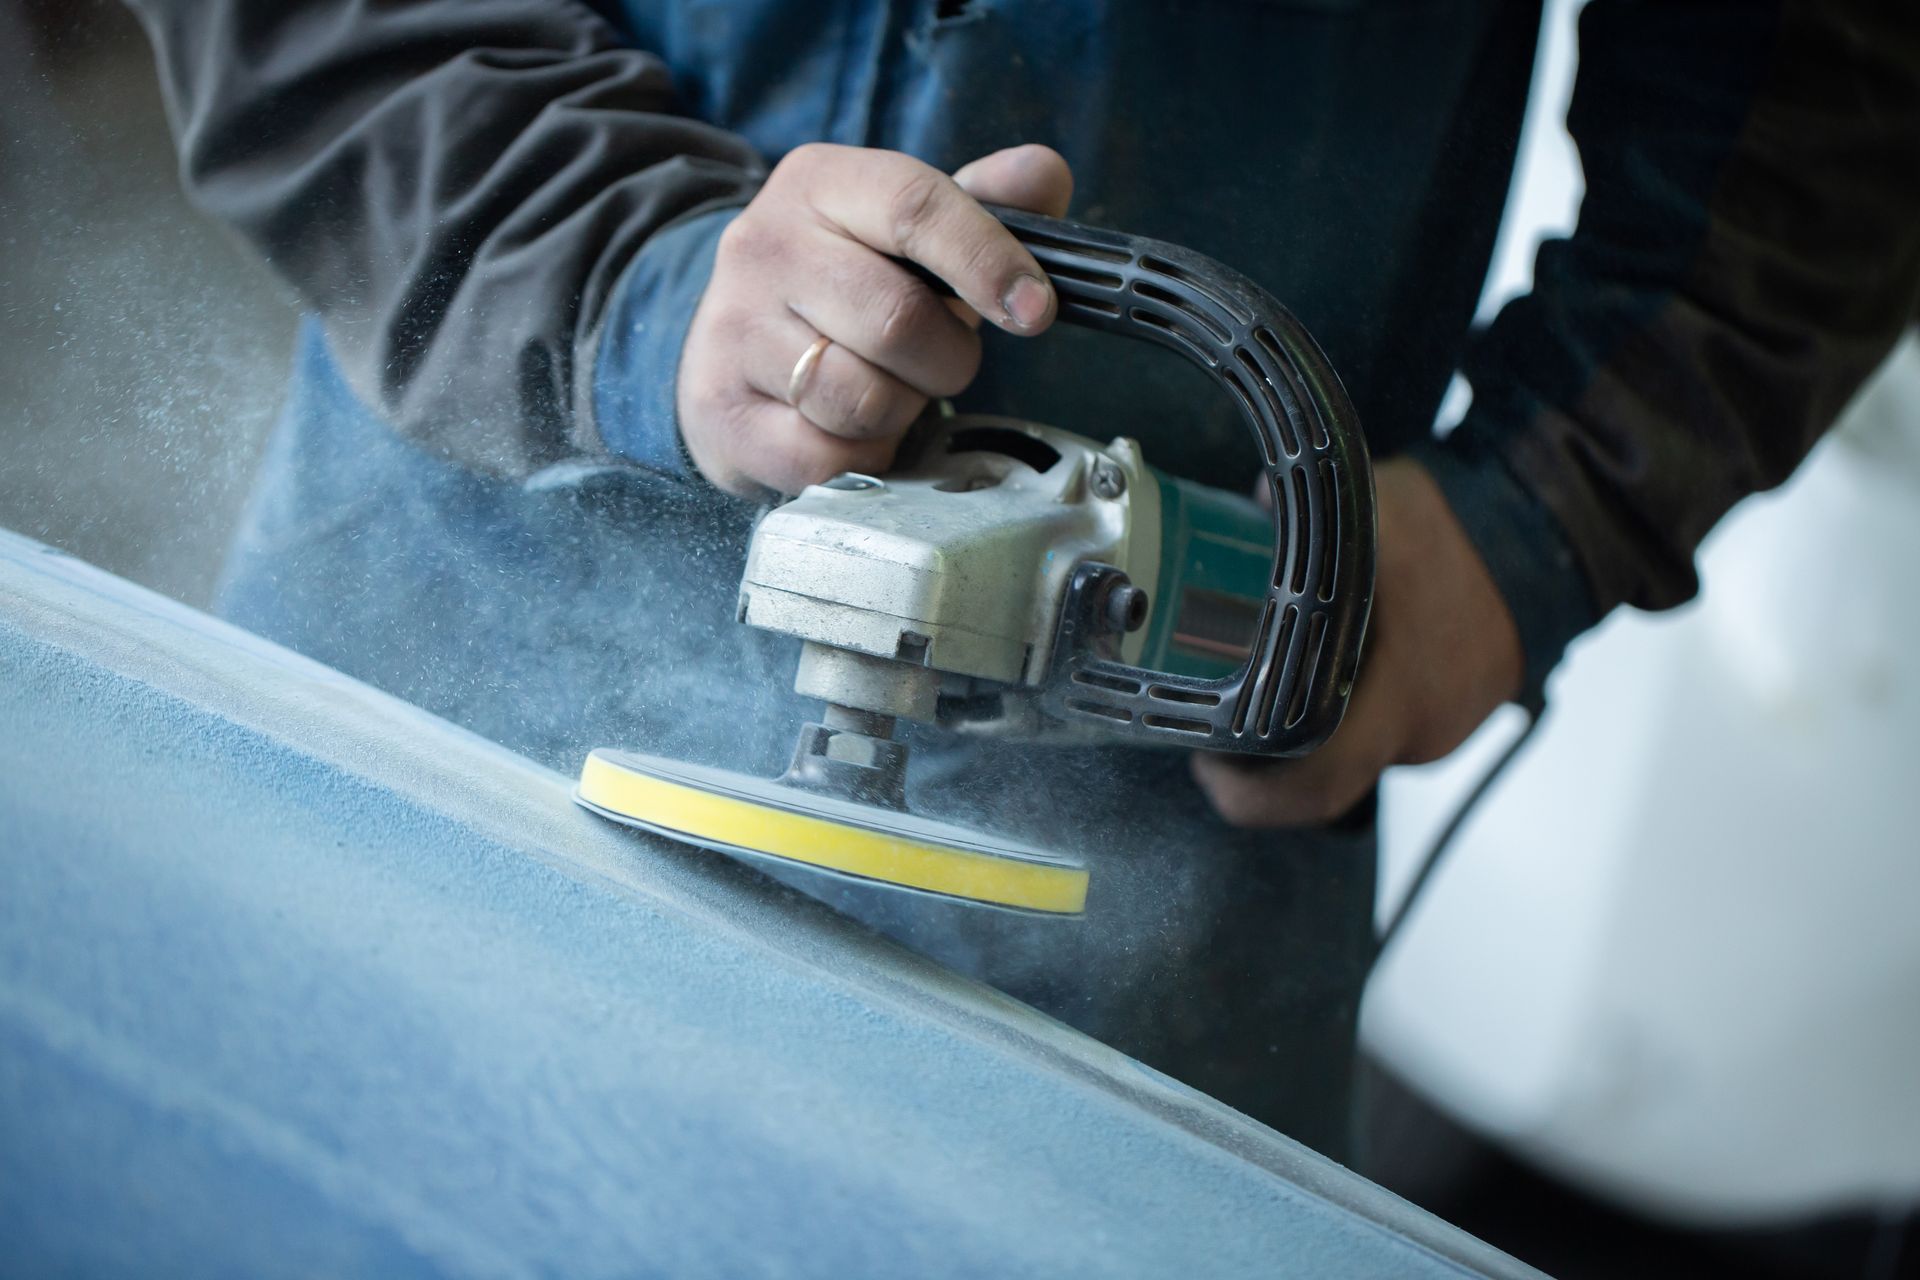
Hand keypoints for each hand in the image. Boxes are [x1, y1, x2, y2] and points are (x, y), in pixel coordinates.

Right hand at [676, 142, 1073, 495]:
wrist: (729, 343)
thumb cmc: (844, 285)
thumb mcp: (905, 229)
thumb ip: (983, 203)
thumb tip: (1042, 175)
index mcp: (820, 183)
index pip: (915, 207)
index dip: (988, 262)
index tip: (1035, 311)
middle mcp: (764, 246)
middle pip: (897, 320)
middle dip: (947, 359)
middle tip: (941, 361)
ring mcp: (733, 330)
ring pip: (862, 398)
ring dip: (900, 411)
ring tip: (887, 389)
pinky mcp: (721, 411)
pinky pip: (825, 457)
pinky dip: (860, 456)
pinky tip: (848, 430)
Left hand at [1191, 458, 1523, 826]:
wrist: (1546, 536)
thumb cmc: (1455, 526)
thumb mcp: (1370, 509)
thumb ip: (1302, 520)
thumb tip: (1245, 511)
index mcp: (1399, 689)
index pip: (1317, 783)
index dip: (1252, 795)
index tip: (1208, 764)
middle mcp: (1422, 726)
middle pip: (1327, 780)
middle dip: (1267, 770)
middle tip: (1221, 742)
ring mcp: (1443, 729)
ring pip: (1357, 755)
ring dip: (1312, 735)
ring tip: (1270, 692)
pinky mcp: (1453, 719)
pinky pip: (1388, 733)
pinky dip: (1352, 715)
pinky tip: (1329, 676)